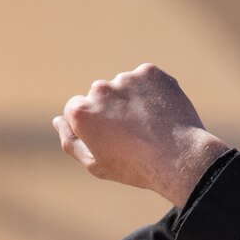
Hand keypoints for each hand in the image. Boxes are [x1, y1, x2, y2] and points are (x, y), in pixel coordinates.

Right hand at [53, 65, 229, 207]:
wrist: (181, 157)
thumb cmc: (136, 167)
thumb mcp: (96, 164)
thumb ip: (70, 141)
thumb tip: (58, 120)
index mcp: (80, 111)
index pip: (76, 109)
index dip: (95, 125)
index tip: (113, 138)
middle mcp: (99, 89)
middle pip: (100, 96)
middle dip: (112, 109)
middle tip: (135, 133)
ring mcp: (125, 78)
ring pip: (124, 86)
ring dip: (132, 99)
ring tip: (151, 124)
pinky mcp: (150, 72)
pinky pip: (145, 79)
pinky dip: (152, 91)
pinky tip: (161, 111)